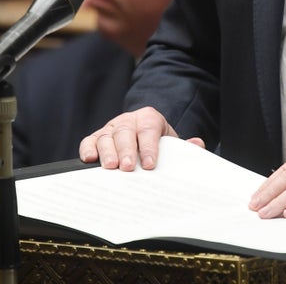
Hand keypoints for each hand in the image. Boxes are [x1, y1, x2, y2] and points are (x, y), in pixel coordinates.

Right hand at [79, 107, 203, 170]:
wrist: (143, 135)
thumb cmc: (156, 143)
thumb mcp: (171, 142)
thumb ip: (183, 146)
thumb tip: (197, 144)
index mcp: (149, 118)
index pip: (148, 129)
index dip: (149, 146)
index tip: (150, 164)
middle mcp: (128, 120)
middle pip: (125, 132)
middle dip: (127, 150)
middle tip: (128, 167)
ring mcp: (110, 128)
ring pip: (106, 136)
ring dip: (107, 152)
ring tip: (110, 167)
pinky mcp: (96, 138)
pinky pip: (89, 141)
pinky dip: (88, 149)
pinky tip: (89, 159)